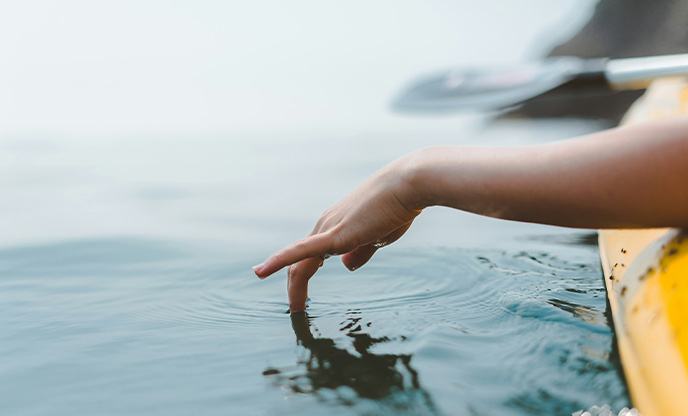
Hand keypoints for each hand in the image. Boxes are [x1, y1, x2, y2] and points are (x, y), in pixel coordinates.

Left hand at [253, 153, 423, 311]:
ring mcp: (327, 228)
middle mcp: (325, 226)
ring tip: (295, 310)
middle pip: (300, 262)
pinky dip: (279, 261)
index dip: (302, 277)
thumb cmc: (396, 209)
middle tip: (296, 309)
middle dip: (295, 287)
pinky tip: (260, 272)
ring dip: (295, 288)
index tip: (302, 298)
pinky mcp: (335, 234)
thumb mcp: (378, 237)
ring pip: (300, 263)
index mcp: (335, 227)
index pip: (309, 255)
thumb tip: (346, 266)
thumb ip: (361, 251)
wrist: (407, 186)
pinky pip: (300, 250)